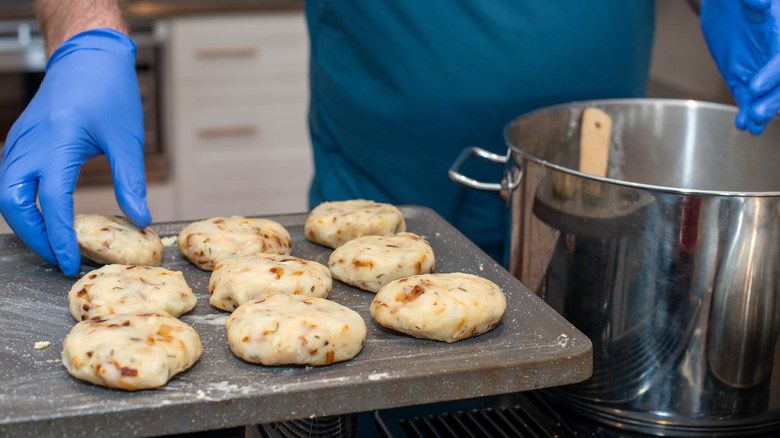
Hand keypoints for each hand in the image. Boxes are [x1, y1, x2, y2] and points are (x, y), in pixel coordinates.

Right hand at [0, 28, 150, 275]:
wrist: (88, 55)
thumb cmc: (110, 90)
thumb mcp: (127, 138)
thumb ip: (131, 181)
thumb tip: (141, 219)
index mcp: (57, 141)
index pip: (51, 201)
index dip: (59, 236)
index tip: (70, 262)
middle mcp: (29, 143)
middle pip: (13, 203)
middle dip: (34, 236)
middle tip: (59, 258)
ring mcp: (20, 141)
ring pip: (7, 194)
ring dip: (26, 222)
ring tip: (54, 243)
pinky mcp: (20, 141)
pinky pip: (10, 180)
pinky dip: (23, 204)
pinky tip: (45, 217)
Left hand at [701, 0, 779, 133]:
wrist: (724, 8)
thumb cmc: (738, 1)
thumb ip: (754, 1)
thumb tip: (761, 3)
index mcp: (778, 38)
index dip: (772, 75)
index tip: (754, 87)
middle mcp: (772, 58)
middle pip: (779, 85)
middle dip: (771, 100)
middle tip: (757, 114)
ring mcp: (758, 71)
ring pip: (764, 96)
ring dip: (760, 112)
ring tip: (753, 126)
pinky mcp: (742, 79)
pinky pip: (746, 99)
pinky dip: (744, 112)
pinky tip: (742, 125)